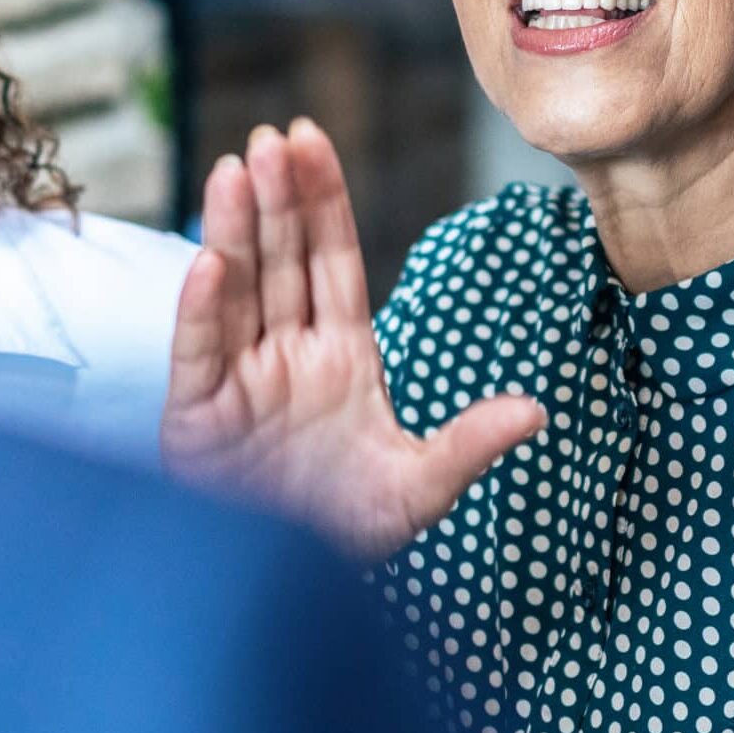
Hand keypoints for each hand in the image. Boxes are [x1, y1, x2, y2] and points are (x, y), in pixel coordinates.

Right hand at [160, 118, 544, 559]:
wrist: (280, 595)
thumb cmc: (344, 533)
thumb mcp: (417, 490)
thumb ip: (467, 446)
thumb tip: (536, 412)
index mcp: (340, 355)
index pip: (331, 260)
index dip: (323, 200)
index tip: (312, 140)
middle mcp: (286, 354)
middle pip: (282, 260)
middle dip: (277, 199)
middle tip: (273, 138)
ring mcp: (239, 380)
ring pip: (237, 289)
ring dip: (235, 230)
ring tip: (236, 167)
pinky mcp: (197, 417)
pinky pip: (200, 354)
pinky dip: (203, 311)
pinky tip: (211, 266)